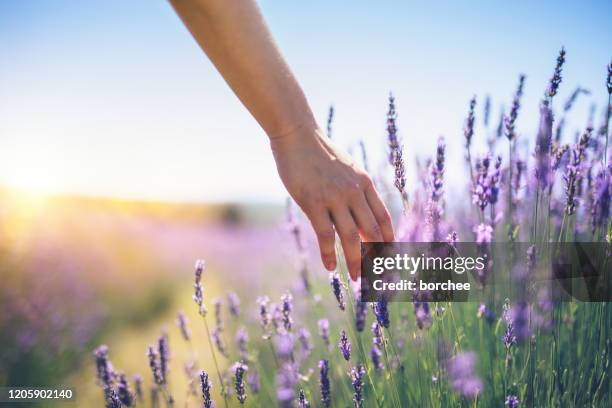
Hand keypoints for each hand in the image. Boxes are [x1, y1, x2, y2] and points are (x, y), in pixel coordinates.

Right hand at [271, 124, 394, 279]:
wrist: (298, 136)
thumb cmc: (320, 154)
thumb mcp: (346, 170)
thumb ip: (356, 192)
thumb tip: (362, 219)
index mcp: (365, 184)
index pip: (384, 219)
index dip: (389, 242)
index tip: (390, 258)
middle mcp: (354, 192)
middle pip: (372, 232)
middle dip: (377, 257)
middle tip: (378, 275)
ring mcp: (334, 197)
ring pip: (351, 238)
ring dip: (356, 261)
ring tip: (357, 278)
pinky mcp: (313, 202)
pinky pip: (325, 235)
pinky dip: (329, 254)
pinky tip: (330, 267)